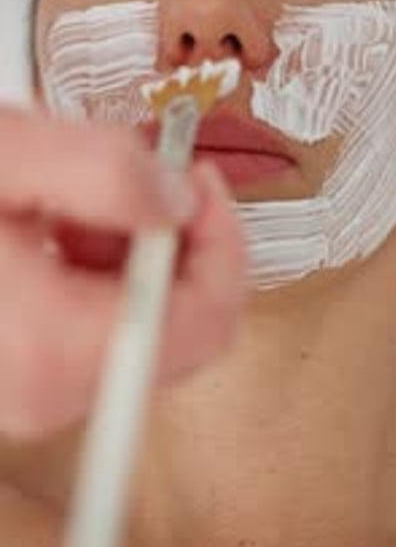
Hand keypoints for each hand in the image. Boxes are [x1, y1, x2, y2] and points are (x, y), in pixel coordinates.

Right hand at [0, 105, 247, 439]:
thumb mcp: (8, 154)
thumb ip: (105, 171)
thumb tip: (181, 200)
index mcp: (53, 347)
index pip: (204, 323)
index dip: (222, 242)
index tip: (199, 180)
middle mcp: (45, 391)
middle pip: (176, 324)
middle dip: (171, 236)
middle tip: (142, 173)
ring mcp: (32, 389)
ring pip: (137, 319)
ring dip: (130, 245)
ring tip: (77, 193)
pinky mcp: (23, 372)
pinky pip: (97, 325)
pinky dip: (97, 265)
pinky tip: (56, 222)